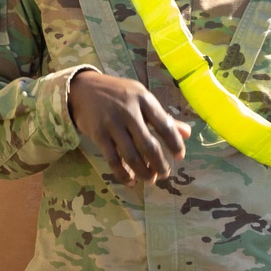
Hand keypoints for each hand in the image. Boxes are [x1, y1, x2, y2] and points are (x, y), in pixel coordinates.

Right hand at [68, 70, 190, 185]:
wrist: (82, 88)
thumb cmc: (118, 94)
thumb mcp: (141, 98)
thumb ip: (162, 116)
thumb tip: (187, 134)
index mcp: (143, 99)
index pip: (165, 125)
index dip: (175, 144)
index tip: (179, 157)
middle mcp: (128, 111)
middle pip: (148, 145)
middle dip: (159, 164)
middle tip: (164, 175)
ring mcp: (112, 123)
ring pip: (131, 155)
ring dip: (143, 172)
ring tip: (150, 179)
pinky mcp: (98, 134)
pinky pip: (113, 159)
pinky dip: (122, 174)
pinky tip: (130, 181)